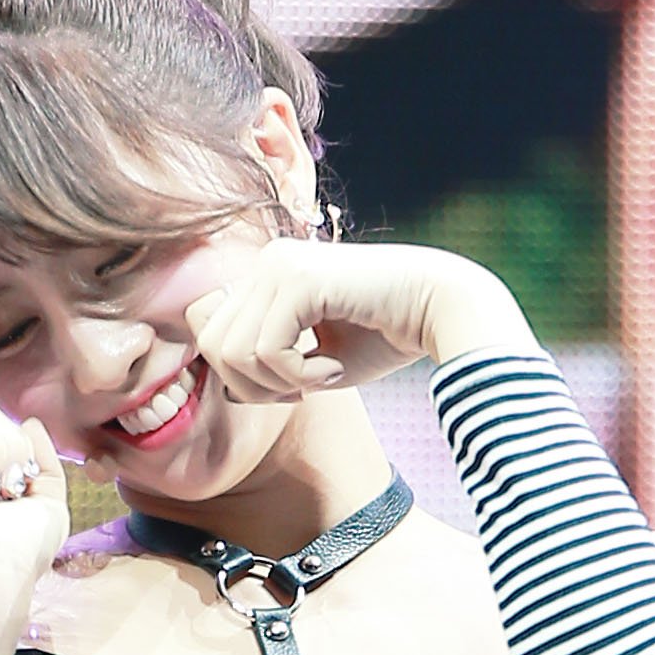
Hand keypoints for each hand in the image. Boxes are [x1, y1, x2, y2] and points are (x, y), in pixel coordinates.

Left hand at [175, 237, 520, 410]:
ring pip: (232, 351)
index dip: (240, 376)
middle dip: (251, 387)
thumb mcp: (311, 358)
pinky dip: (298, 377)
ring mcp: (279, 265)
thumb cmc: (385, 338)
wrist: (443, 310)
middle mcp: (267, 261)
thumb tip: (222, 385)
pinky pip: (266, 351)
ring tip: (321, 378)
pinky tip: (333, 370)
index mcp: (267, 274)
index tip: (289, 388)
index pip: (211, 333)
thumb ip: (265, 364)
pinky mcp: (297, 280)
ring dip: (276, 384)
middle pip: (211, 344)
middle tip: (301, 393)